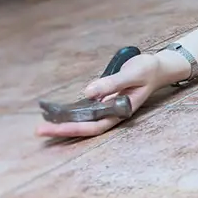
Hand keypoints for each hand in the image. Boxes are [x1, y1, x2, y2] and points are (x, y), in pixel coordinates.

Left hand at [36, 53, 164, 137]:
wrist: (158, 67)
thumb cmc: (148, 70)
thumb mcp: (132, 74)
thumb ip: (111, 84)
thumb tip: (88, 92)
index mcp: (121, 110)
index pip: (95, 125)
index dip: (74, 128)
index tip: (55, 127)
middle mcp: (113, 113)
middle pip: (86, 127)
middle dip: (63, 130)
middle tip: (39, 130)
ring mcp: (108, 108)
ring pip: (84, 121)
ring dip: (65, 123)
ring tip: (43, 124)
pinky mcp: (105, 100)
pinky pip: (86, 110)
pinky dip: (71, 113)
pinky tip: (56, 112)